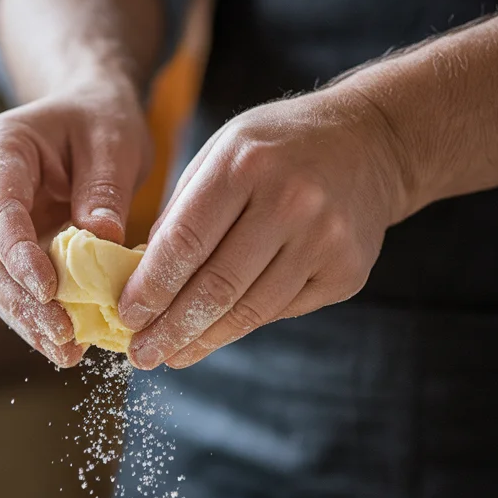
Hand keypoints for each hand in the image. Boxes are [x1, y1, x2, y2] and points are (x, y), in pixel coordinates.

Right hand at [0, 80, 151, 366]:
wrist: (88, 115)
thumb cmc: (100, 119)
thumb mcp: (114, 140)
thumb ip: (104, 188)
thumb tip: (101, 240)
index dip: (18, 253)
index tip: (48, 290)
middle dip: (22, 302)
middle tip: (61, 336)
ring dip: (28, 321)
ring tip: (66, 352)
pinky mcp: (10, 249)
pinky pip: (17, 288)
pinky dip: (40, 318)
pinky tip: (67, 347)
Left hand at [118, 88, 409, 368]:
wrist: (372, 142)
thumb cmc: (279, 148)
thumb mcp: (222, 153)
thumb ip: (183, 212)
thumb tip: (142, 280)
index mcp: (245, 164)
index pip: (186, 243)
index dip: (151, 288)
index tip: (126, 317)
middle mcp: (291, 201)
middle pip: (217, 287)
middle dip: (171, 329)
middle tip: (141, 354)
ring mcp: (325, 240)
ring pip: (250, 310)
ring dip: (204, 340)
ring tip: (173, 355)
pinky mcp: (346, 271)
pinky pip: (282, 310)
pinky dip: (243, 325)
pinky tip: (217, 334)